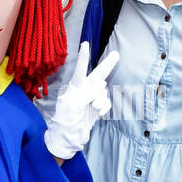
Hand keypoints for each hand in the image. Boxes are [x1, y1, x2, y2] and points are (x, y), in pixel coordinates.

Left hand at [44, 42, 117, 159]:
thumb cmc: (65, 120)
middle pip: (97, 75)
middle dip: (107, 66)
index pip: (80, 70)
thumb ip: (86, 93)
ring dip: (101, 101)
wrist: (69, 138)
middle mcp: (83, 90)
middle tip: (116, 54)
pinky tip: (99, 113)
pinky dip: (104, 108)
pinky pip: (106, 103)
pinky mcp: (98, 108)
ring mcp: (92, 99)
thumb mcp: (72, 104)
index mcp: (74, 87)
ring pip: (103, 93)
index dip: (83, 57)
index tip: (85, 44)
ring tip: (93, 108)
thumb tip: (100, 86)